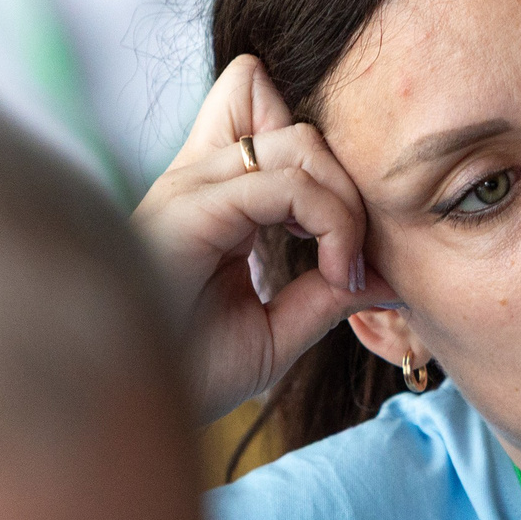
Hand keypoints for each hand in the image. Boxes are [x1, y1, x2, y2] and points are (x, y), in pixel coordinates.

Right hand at [134, 55, 391, 421]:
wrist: (131, 413)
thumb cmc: (190, 374)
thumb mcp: (275, 331)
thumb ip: (324, 295)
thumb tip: (389, 278)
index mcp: (209, 195)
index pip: (257, 106)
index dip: (317, 152)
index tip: (343, 242)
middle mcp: (195, 180)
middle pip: (295, 125)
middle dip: (346, 186)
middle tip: (356, 264)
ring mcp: (188, 189)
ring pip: (299, 143)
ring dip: (344, 205)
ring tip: (345, 271)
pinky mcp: (188, 210)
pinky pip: (282, 185)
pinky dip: (330, 222)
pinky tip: (336, 273)